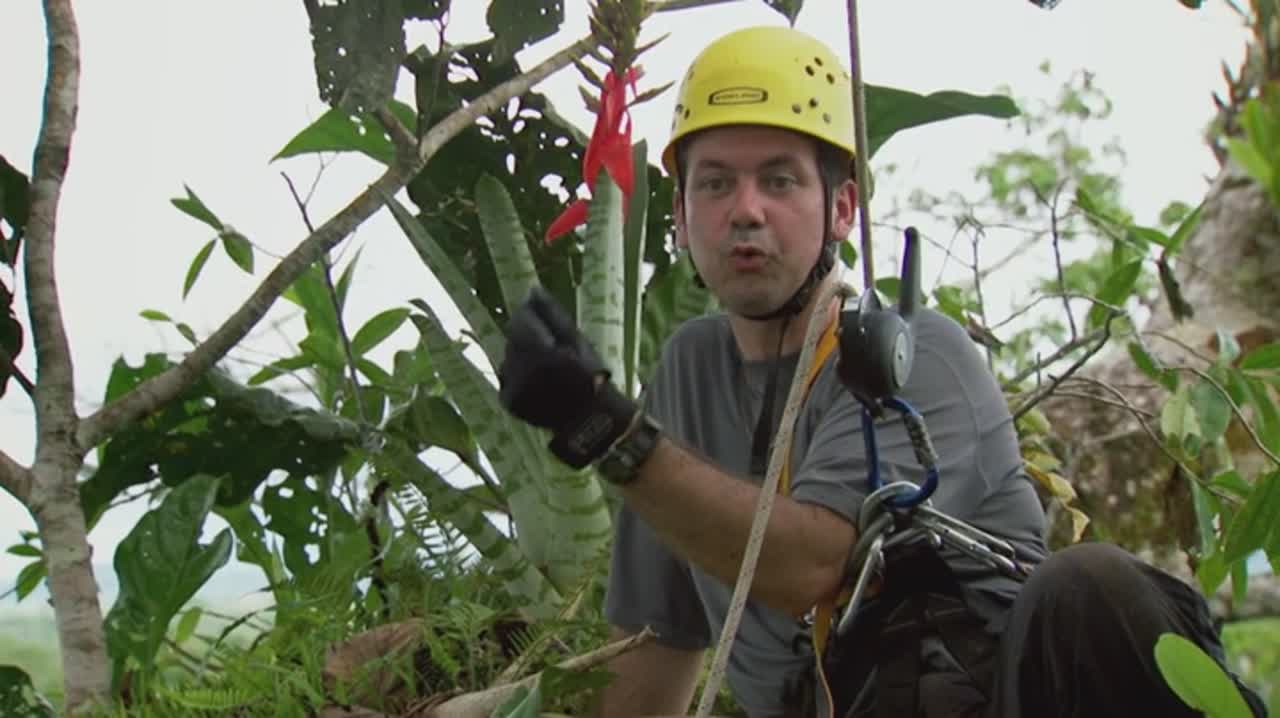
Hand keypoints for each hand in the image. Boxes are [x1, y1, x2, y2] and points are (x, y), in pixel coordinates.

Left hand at [498, 286, 636, 467]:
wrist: (590, 421)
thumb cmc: (591, 376)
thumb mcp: (577, 340)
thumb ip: (552, 315)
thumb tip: (532, 290)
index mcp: (538, 353)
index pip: (522, 319)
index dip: (531, 314)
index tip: (544, 316)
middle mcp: (519, 371)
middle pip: (513, 338)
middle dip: (527, 336)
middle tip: (550, 345)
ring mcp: (511, 388)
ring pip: (509, 357)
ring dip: (522, 355)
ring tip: (547, 366)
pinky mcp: (508, 402)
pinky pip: (508, 377)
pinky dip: (519, 375)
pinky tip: (539, 381)